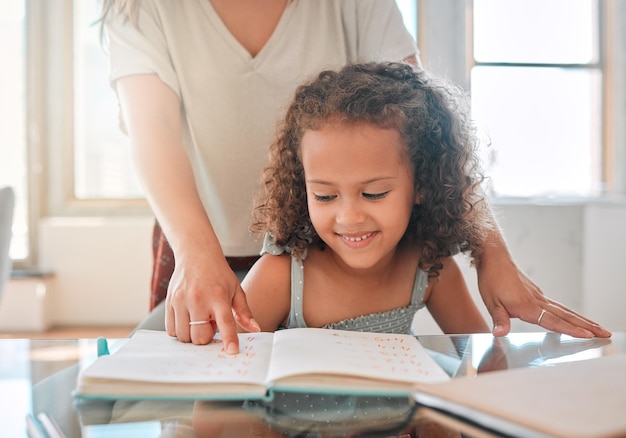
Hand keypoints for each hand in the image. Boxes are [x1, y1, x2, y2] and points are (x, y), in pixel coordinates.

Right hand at [165, 250, 259, 351]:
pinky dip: (180, 330)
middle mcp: (198, 299)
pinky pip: (171, 330)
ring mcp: (181, 301)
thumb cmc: (219, 274)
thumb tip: (256, 329)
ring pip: (184, 336)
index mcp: (218, 297)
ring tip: (199, 318)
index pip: (225, 322)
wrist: (196, 254)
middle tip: (211, 322)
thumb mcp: (236, 290)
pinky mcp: (169, 302)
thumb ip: (244, 312)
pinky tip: (188, 318)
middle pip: (200, 337)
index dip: (229, 339)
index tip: (232, 351)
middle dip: (206, 337)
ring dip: (192, 334)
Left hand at [477, 257, 610, 338]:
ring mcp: (539, 296)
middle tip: (605, 334)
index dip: (570, 330)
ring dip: (582, 320)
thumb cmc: (491, 279)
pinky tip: (573, 318)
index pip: (553, 321)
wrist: (494, 258)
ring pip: (564, 310)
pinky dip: (569, 314)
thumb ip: (499, 320)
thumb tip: (499, 334)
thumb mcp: (491, 302)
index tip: (588, 335)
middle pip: (566, 316)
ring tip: (598, 328)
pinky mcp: (536, 293)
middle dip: (587, 326)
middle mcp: (537, 301)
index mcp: (527, 306)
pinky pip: (557, 306)